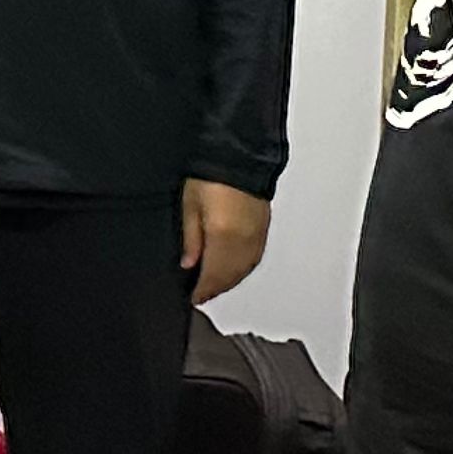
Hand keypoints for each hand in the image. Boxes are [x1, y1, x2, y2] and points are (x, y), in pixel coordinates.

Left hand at [179, 180, 270, 307]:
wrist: (239, 155)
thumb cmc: (211, 174)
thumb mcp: (190, 205)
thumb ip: (191, 239)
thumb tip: (189, 264)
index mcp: (223, 236)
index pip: (213, 275)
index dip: (202, 291)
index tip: (194, 298)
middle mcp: (243, 240)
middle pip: (230, 276)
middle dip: (215, 288)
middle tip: (202, 294)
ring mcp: (256, 235)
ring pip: (244, 270)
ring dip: (229, 281)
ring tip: (215, 285)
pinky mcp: (264, 228)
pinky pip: (254, 258)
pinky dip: (242, 269)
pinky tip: (234, 270)